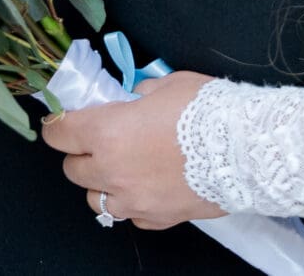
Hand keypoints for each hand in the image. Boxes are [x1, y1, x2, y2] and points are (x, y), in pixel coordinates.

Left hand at [44, 72, 221, 230]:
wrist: (246, 150)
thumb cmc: (206, 110)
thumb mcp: (167, 85)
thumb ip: (138, 95)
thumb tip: (130, 100)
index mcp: (107, 133)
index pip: (59, 134)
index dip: (57, 124)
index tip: (62, 121)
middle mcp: (112, 171)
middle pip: (72, 169)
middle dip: (81, 153)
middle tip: (100, 140)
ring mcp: (133, 200)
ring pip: (95, 199)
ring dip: (102, 183)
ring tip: (123, 168)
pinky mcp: (156, 218)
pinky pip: (130, 215)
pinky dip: (133, 202)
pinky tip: (149, 186)